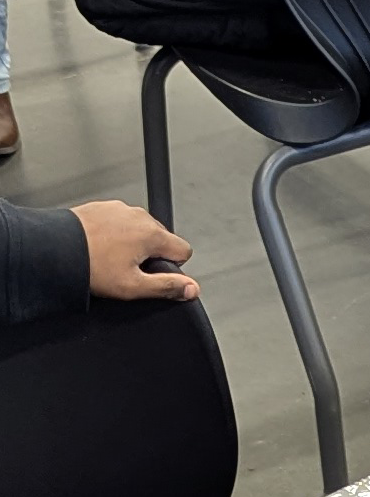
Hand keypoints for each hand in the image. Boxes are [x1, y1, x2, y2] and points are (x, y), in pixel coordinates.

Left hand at [72, 200, 196, 301]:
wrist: (50, 249)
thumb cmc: (88, 266)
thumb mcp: (131, 286)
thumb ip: (166, 287)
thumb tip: (192, 289)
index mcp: (152, 234)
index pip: (184, 250)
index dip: (171, 267)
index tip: (151, 274)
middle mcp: (140, 217)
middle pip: (161, 239)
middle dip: (149, 254)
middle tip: (125, 269)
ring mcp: (121, 209)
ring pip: (139, 229)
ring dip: (130, 242)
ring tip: (107, 257)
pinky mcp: (102, 207)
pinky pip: (118, 221)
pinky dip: (112, 233)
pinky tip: (97, 246)